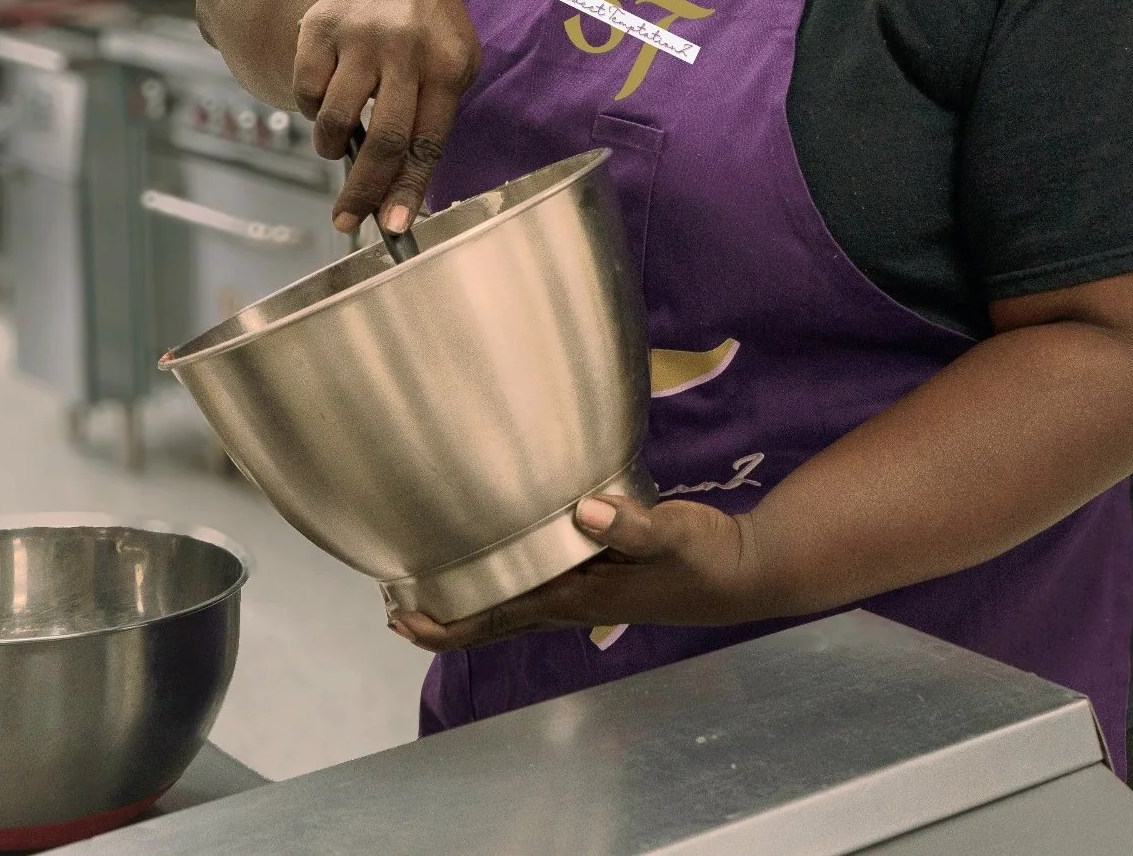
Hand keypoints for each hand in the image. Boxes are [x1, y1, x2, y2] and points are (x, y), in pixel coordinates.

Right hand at [293, 0, 480, 232]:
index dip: (408, 189)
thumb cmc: (428, 38)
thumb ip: (429, 125)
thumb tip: (396, 198)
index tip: (392, 226)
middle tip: (346, 218)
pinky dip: (311, 108)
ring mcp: (361, 33)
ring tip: (337, 141)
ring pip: (336, 119)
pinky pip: (306, 92)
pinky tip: (328, 93)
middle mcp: (407, 46)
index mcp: (449, 64)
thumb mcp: (448, 71)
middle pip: (384, 139)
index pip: (428, 141)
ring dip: (331, 145)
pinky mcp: (320, 26)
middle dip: (363, 189)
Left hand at [387, 496, 776, 650]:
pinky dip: (503, 579)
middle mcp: (568, 603)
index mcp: (575, 598)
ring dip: (468, 600)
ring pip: (510, 606)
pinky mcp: (595, 576)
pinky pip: (534, 585)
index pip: (497, 619)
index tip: (400, 616)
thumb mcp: (676, 535)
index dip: (447, 624)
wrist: (741, 575)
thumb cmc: (707, 559)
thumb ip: (634, 524)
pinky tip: (497, 558)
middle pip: (491, 621)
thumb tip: (583, 509)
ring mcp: (581, 593)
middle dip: (442, 617)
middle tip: (391, 602)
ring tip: (428, 581)